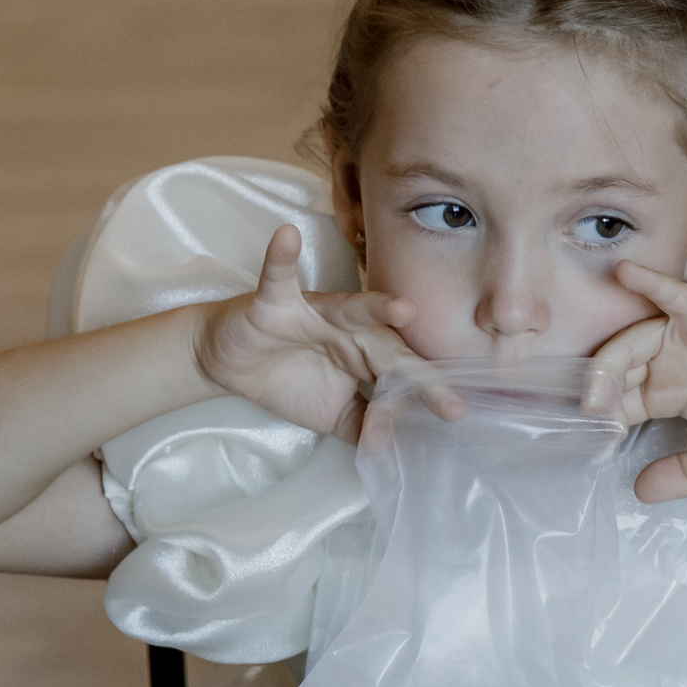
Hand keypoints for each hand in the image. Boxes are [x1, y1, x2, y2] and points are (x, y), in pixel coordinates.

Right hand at [193, 225, 443, 443]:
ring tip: (403, 308)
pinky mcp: (275, 302)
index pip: (405, 376)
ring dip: (376, 306)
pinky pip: (278, 277)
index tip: (456, 413)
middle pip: (391, 349)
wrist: (230, 363)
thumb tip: (391, 450)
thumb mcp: (332, 414)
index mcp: (369, 356)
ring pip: (351, 308)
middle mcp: (352, 331)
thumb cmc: (288, 381)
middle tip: (445, 392)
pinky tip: (288, 236)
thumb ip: (364, 428)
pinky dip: (281, 257)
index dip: (427, 394)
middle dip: (417, 370)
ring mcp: (317, 313)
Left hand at [588, 260, 686, 499]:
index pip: (621, 401)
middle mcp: (670, 361)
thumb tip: (638, 493)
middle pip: (618, 370)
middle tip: (587, 410)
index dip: (602, 417)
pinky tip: (622, 274)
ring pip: (633, 340)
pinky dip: (646, 281)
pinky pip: (669, 294)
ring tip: (595, 382)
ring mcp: (683, 334)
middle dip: (598, 389)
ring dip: (609, 358)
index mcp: (669, 394)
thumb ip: (680, 476)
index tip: (590, 436)